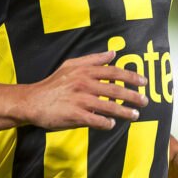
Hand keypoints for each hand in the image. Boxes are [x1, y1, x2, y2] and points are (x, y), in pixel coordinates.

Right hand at [23, 50, 147, 130]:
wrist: (32, 101)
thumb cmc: (53, 84)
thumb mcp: (71, 66)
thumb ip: (92, 59)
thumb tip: (112, 53)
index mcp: (85, 71)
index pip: (114, 72)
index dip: (131, 77)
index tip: (144, 82)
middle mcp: (84, 84)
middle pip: (115, 90)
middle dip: (133, 96)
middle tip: (145, 101)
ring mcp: (79, 100)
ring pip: (108, 106)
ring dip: (124, 112)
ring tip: (135, 115)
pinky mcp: (74, 115)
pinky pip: (95, 120)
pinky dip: (106, 123)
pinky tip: (112, 124)